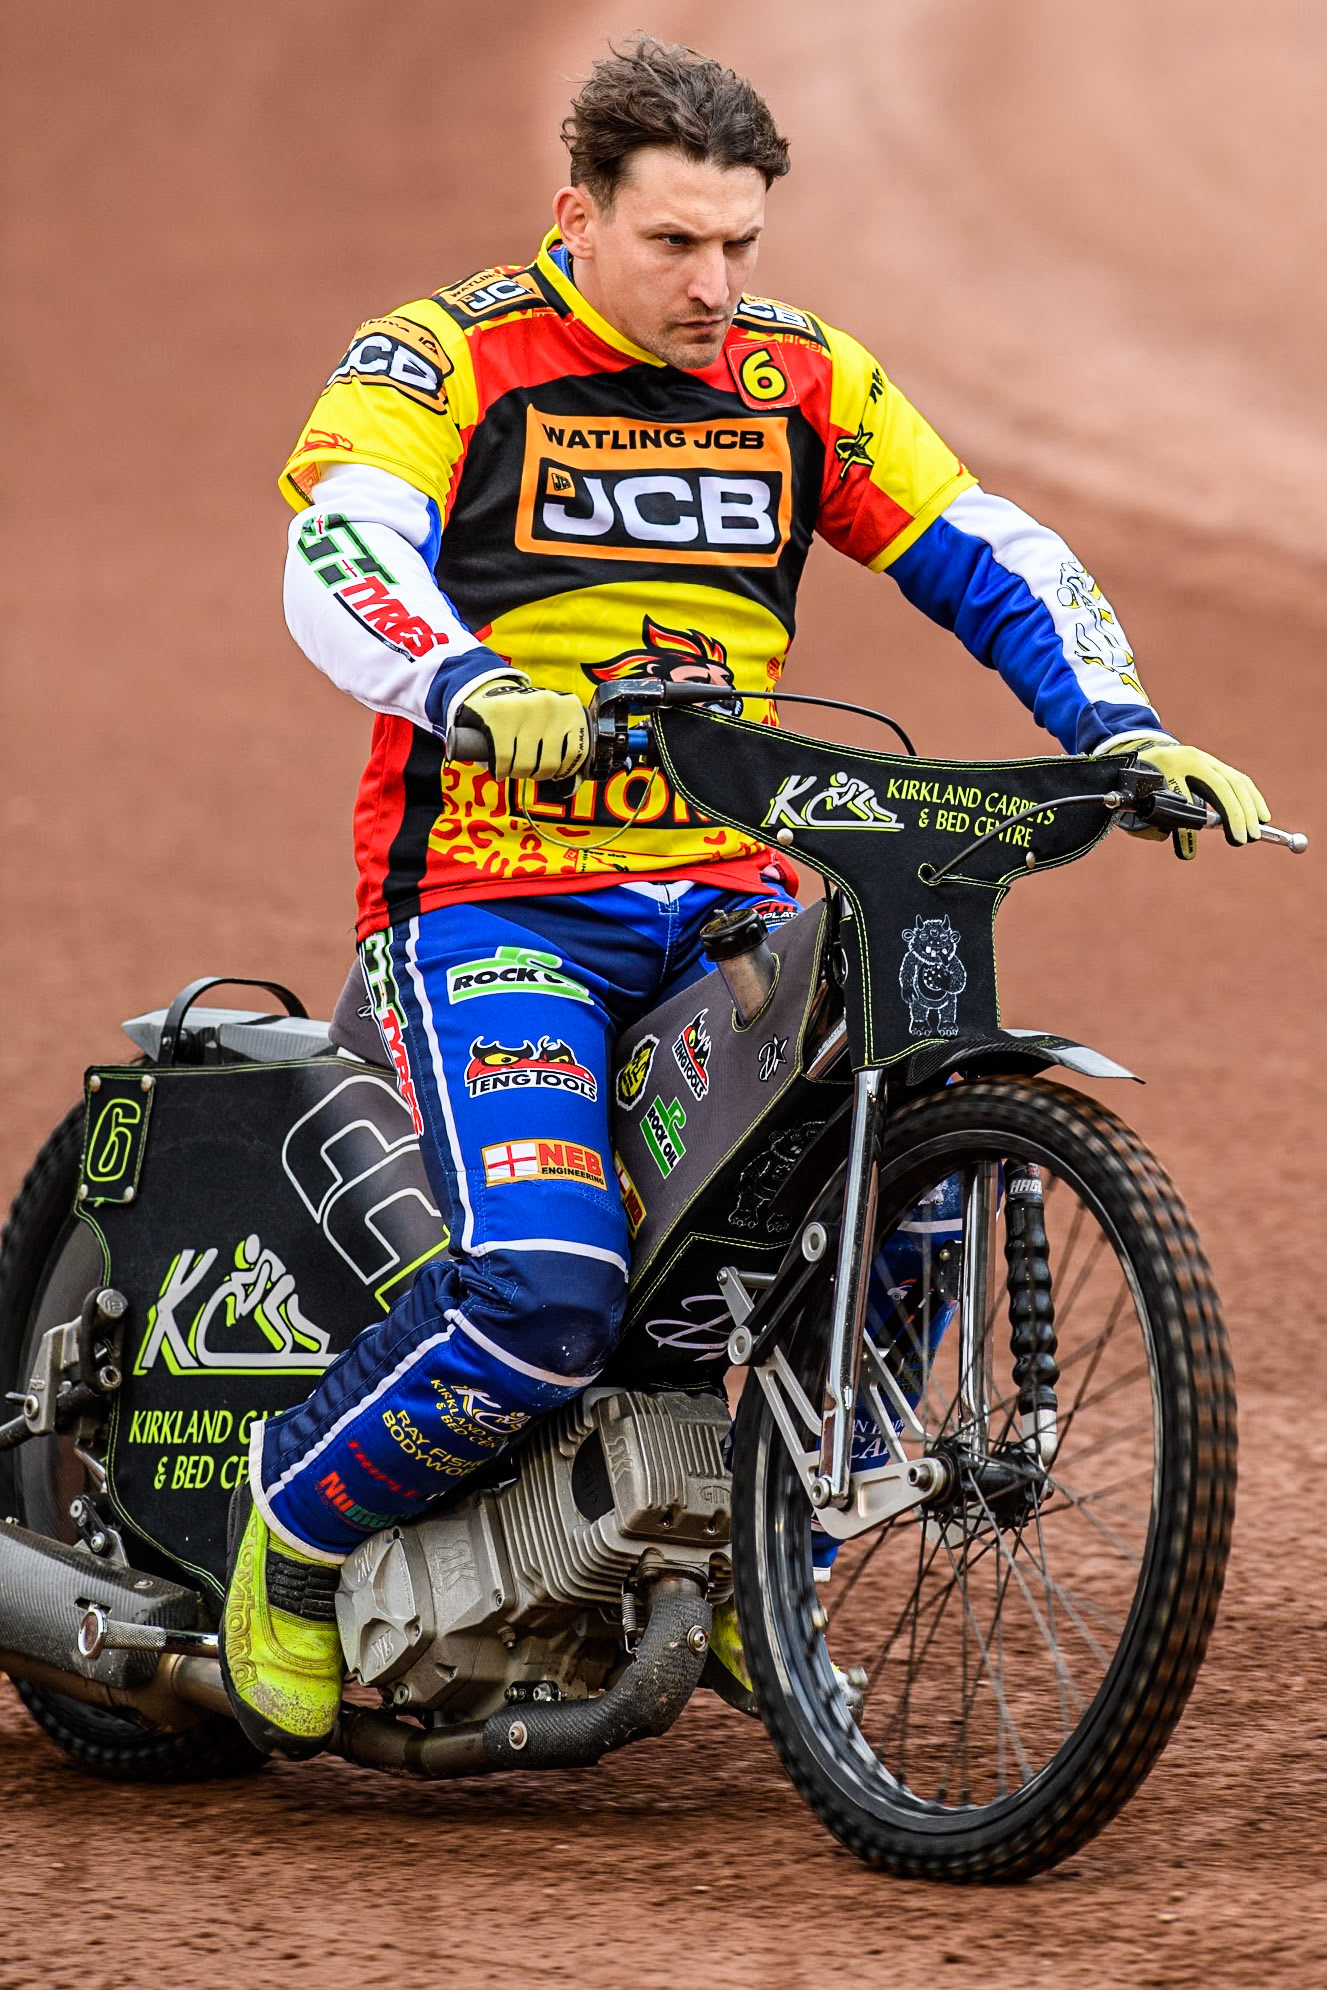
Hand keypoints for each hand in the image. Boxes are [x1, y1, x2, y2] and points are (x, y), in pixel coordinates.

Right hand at [460, 678, 589, 781]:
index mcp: (570, 707)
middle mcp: (550, 704)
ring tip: (514, 769)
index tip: (554, 772)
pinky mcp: (499, 716)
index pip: (577, 753)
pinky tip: (500, 770)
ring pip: (527, 764)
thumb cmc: (529, 716)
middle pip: (550, 763)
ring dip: (518, 774)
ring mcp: (525, 708)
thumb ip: (567, 749)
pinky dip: (501, 770)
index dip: (564, 770)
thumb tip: (571, 787)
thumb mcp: (554, 723)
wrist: (491, 690)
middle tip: (530, 770)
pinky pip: (504, 759)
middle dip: (538, 774)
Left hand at [1104, 736, 1268, 853]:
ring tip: (1258, 829)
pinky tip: (1260, 814)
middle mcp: (1195, 759)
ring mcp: (1206, 760)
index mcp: (1175, 765)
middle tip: (1246, 838)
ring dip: (1251, 806)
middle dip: (1239, 814)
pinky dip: (1251, 797)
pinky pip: (1238, 780)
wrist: (1137, 755)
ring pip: (1236, 781)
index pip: (1208, 791)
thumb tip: (1188, 851)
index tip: (1232, 835)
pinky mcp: (1214, 765)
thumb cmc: (1137, 785)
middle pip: (1226, 785)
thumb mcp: (1139, 803)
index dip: (1224, 815)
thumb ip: (1157, 826)